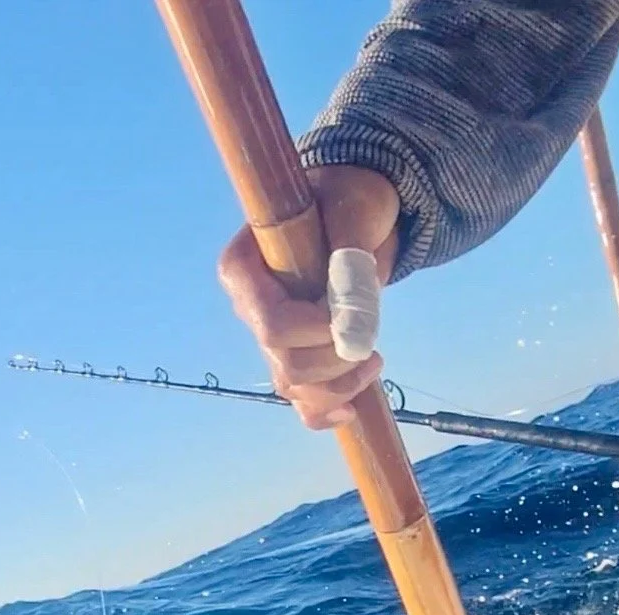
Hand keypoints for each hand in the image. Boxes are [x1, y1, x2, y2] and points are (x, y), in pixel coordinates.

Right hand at [218, 166, 399, 428]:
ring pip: (295, 388)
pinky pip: (302, 403)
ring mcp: (271, 338)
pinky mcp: (296, 356)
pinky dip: (325, 412)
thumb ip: (351, 260)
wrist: (360, 211)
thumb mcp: (355, 211)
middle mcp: (251, 309)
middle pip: (285, 364)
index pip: (271, 326)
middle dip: (336, 360)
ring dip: (341, 385)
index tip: (350, 312)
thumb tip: (352, 321)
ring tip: (374, 358)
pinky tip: (352, 411)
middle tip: (371, 335)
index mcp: (244, 269)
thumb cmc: (349, 198)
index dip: (316, 332)